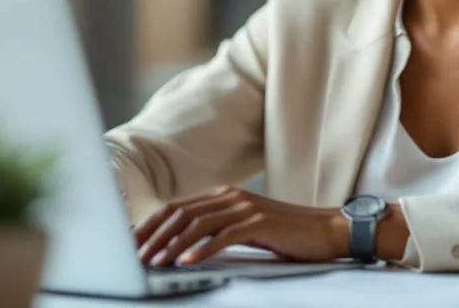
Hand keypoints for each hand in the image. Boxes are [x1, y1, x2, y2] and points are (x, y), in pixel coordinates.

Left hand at [132, 186, 348, 266]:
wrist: (326, 230)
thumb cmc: (285, 234)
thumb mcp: (245, 228)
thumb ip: (217, 230)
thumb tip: (182, 246)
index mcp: (225, 196)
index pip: (178, 207)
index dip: (151, 224)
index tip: (132, 242)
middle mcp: (231, 196)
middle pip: (181, 212)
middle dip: (153, 234)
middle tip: (134, 254)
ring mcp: (245, 208)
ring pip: (197, 223)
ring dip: (172, 244)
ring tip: (154, 262)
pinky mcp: (259, 223)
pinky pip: (223, 236)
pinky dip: (201, 250)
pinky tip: (186, 262)